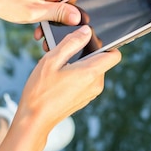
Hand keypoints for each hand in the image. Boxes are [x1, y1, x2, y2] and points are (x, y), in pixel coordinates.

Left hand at [0, 0, 94, 24]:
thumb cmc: (6, 0)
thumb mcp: (35, 11)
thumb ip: (59, 14)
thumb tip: (79, 18)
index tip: (94, 6)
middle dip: (74, 10)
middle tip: (70, 26)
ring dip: (59, 15)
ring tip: (49, 31)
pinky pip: (51, 0)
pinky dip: (49, 13)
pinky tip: (40, 28)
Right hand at [12, 26, 120, 141]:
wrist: (34, 119)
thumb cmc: (40, 91)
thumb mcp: (52, 60)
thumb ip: (71, 43)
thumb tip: (86, 31)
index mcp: (91, 73)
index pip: (115, 54)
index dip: (107, 45)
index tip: (90, 42)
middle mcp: (96, 84)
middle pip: (101, 61)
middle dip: (85, 53)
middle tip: (64, 52)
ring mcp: (91, 94)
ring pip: (92, 71)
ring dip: (79, 64)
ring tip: (59, 66)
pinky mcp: (84, 99)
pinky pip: (86, 81)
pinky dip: (76, 75)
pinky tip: (59, 77)